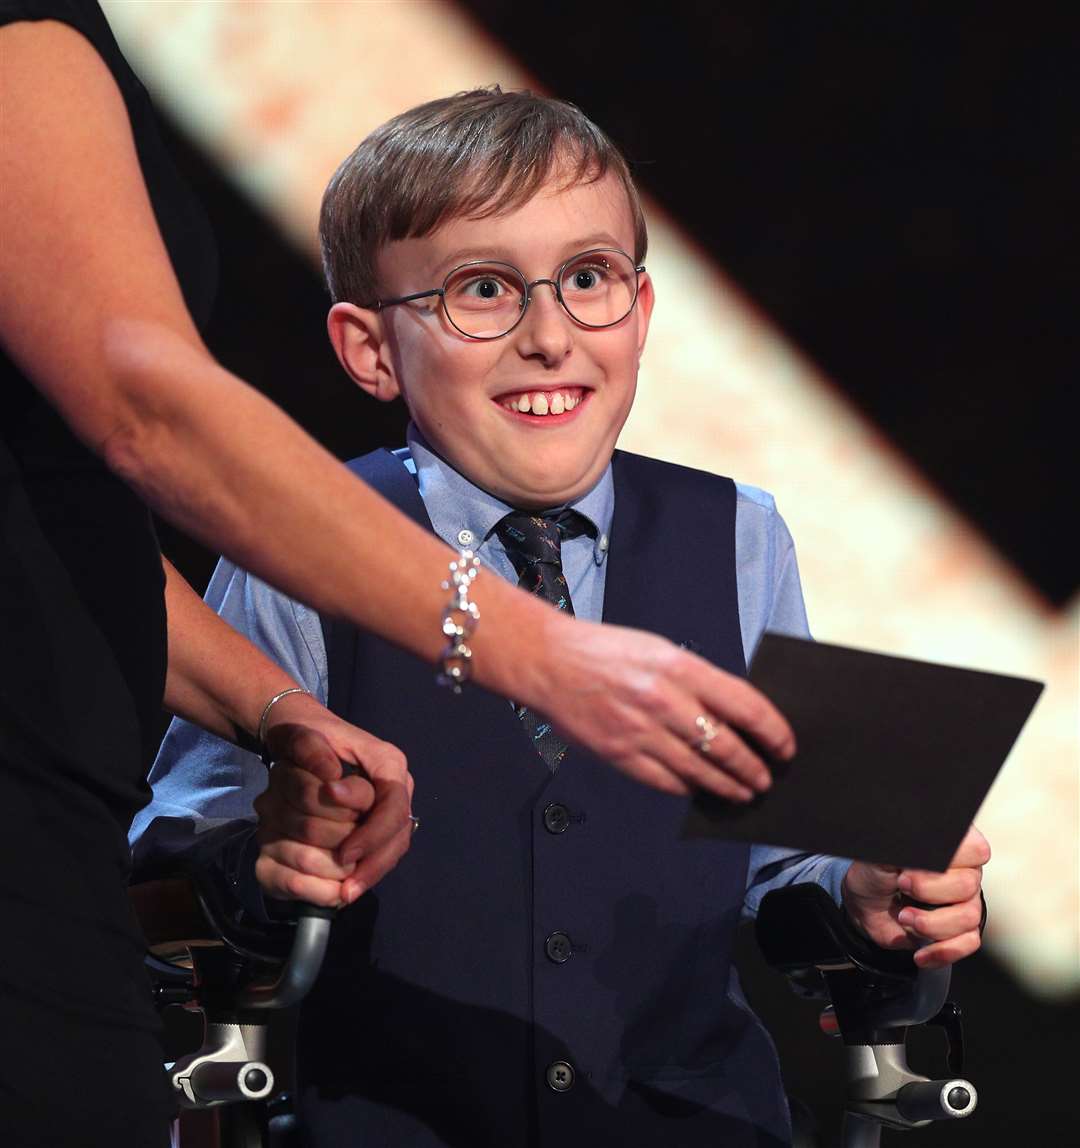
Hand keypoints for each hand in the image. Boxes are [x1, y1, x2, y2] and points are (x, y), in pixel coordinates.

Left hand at [253, 694, 413, 907]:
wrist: (301, 731)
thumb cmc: (302, 734)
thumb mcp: (299, 735)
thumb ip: (312, 751)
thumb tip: (331, 782)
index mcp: (386, 761)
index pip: (393, 804)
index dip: (374, 832)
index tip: (346, 853)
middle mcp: (396, 783)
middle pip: (399, 830)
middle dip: (375, 862)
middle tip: (346, 888)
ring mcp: (390, 802)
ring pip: (394, 844)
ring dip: (372, 871)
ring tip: (345, 894)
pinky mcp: (378, 817)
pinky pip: (382, 848)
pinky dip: (366, 869)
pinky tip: (344, 888)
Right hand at [531, 616, 795, 800]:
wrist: (548, 662)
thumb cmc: (604, 652)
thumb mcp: (659, 651)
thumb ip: (695, 681)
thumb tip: (732, 715)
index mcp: (679, 667)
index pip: (744, 705)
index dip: (772, 730)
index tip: (785, 745)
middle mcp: (663, 700)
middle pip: (726, 746)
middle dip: (754, 768)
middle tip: (766, 778)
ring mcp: (640, 731)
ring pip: (699, 771)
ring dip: (728, 786)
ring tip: (743, 792)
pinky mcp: (618, 754)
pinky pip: (665, 781)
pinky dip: (687, 788)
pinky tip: (699, 790)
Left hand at [841, 825, 989, 969]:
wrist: (866, 904)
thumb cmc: (876, 871)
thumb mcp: (883, 855)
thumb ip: (906, 849)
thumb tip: (925, 849)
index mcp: (952, 846)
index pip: (975, 850)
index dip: (946, 862)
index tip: (910, 868)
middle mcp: (964, 872)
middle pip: (968, 886)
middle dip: (928, 892)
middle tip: (902, 886)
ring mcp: (966, 901)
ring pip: (969, 917)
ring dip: (930, 924)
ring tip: (904, 917)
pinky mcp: (961, 930)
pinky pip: (969, 943)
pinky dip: (941, 951)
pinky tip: (919, 952)